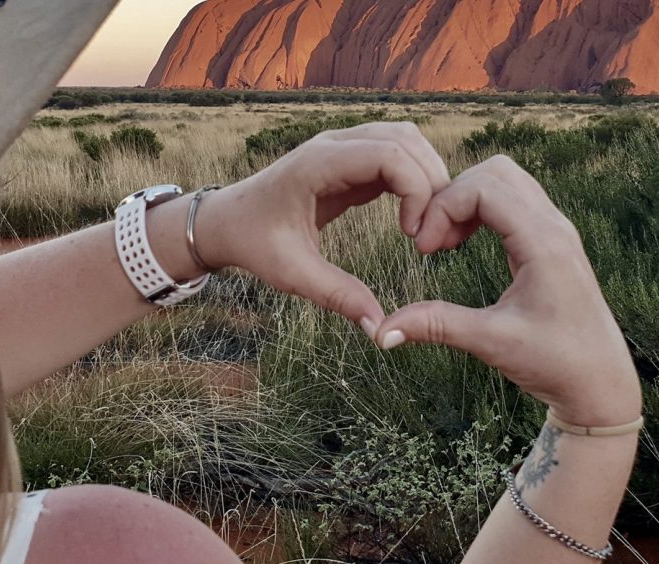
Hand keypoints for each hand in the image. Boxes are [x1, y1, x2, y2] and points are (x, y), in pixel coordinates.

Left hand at [197, 123, 450, 326]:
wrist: (227, 222)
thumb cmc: (254, 243)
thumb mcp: (292, 274)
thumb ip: (336, 296)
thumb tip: (379, 328)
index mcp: (317, 164)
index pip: (389, 154)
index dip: (416, 189)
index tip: (413, 235)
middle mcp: (333, 145)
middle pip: (405, 139)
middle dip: (430, 181)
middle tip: (431, 233)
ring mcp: (342, 147)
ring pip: (405, 140)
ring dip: (426, 176)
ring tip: (425, 224)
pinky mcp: (349, 160)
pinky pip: (394, 154)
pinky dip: (413, 179)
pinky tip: (412, 218)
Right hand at [374, 156, 641, 426]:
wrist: (601, 384)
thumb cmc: (557, 363)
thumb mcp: (492, 343)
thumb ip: (437, 326)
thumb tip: (382, 332)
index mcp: (544, 243)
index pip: (484, 187)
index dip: (444, 207)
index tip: (423, 249)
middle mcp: (554, 227)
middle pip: (495, 171)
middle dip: (453, 196)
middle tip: (432, 241)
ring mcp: (555, 231)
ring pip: (505, 181)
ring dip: (467, 201)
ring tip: (444, 242)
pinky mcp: (551, 242)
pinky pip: (513, 202)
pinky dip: (481, 211)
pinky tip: (463, 244)